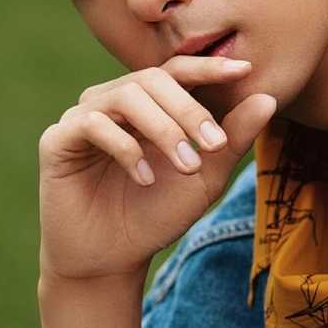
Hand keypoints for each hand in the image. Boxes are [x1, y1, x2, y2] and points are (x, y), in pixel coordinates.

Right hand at [38, 57, 275, 280]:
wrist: (112, 259)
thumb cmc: (156, 214)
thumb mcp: (204, 177)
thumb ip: (231, 139)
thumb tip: (269, 99)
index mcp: (147, 104)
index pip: (177, 71)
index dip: (209, 68)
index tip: (245, 70)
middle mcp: (113, 102)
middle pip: (153, 79)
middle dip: (189, 110)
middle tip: (212, 144)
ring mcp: (83, 116)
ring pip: (126, 96)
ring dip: (163, 128)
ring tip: (185, 165)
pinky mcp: (58, 139)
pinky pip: (93, 124)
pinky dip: (125, 147)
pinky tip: (145, 178)